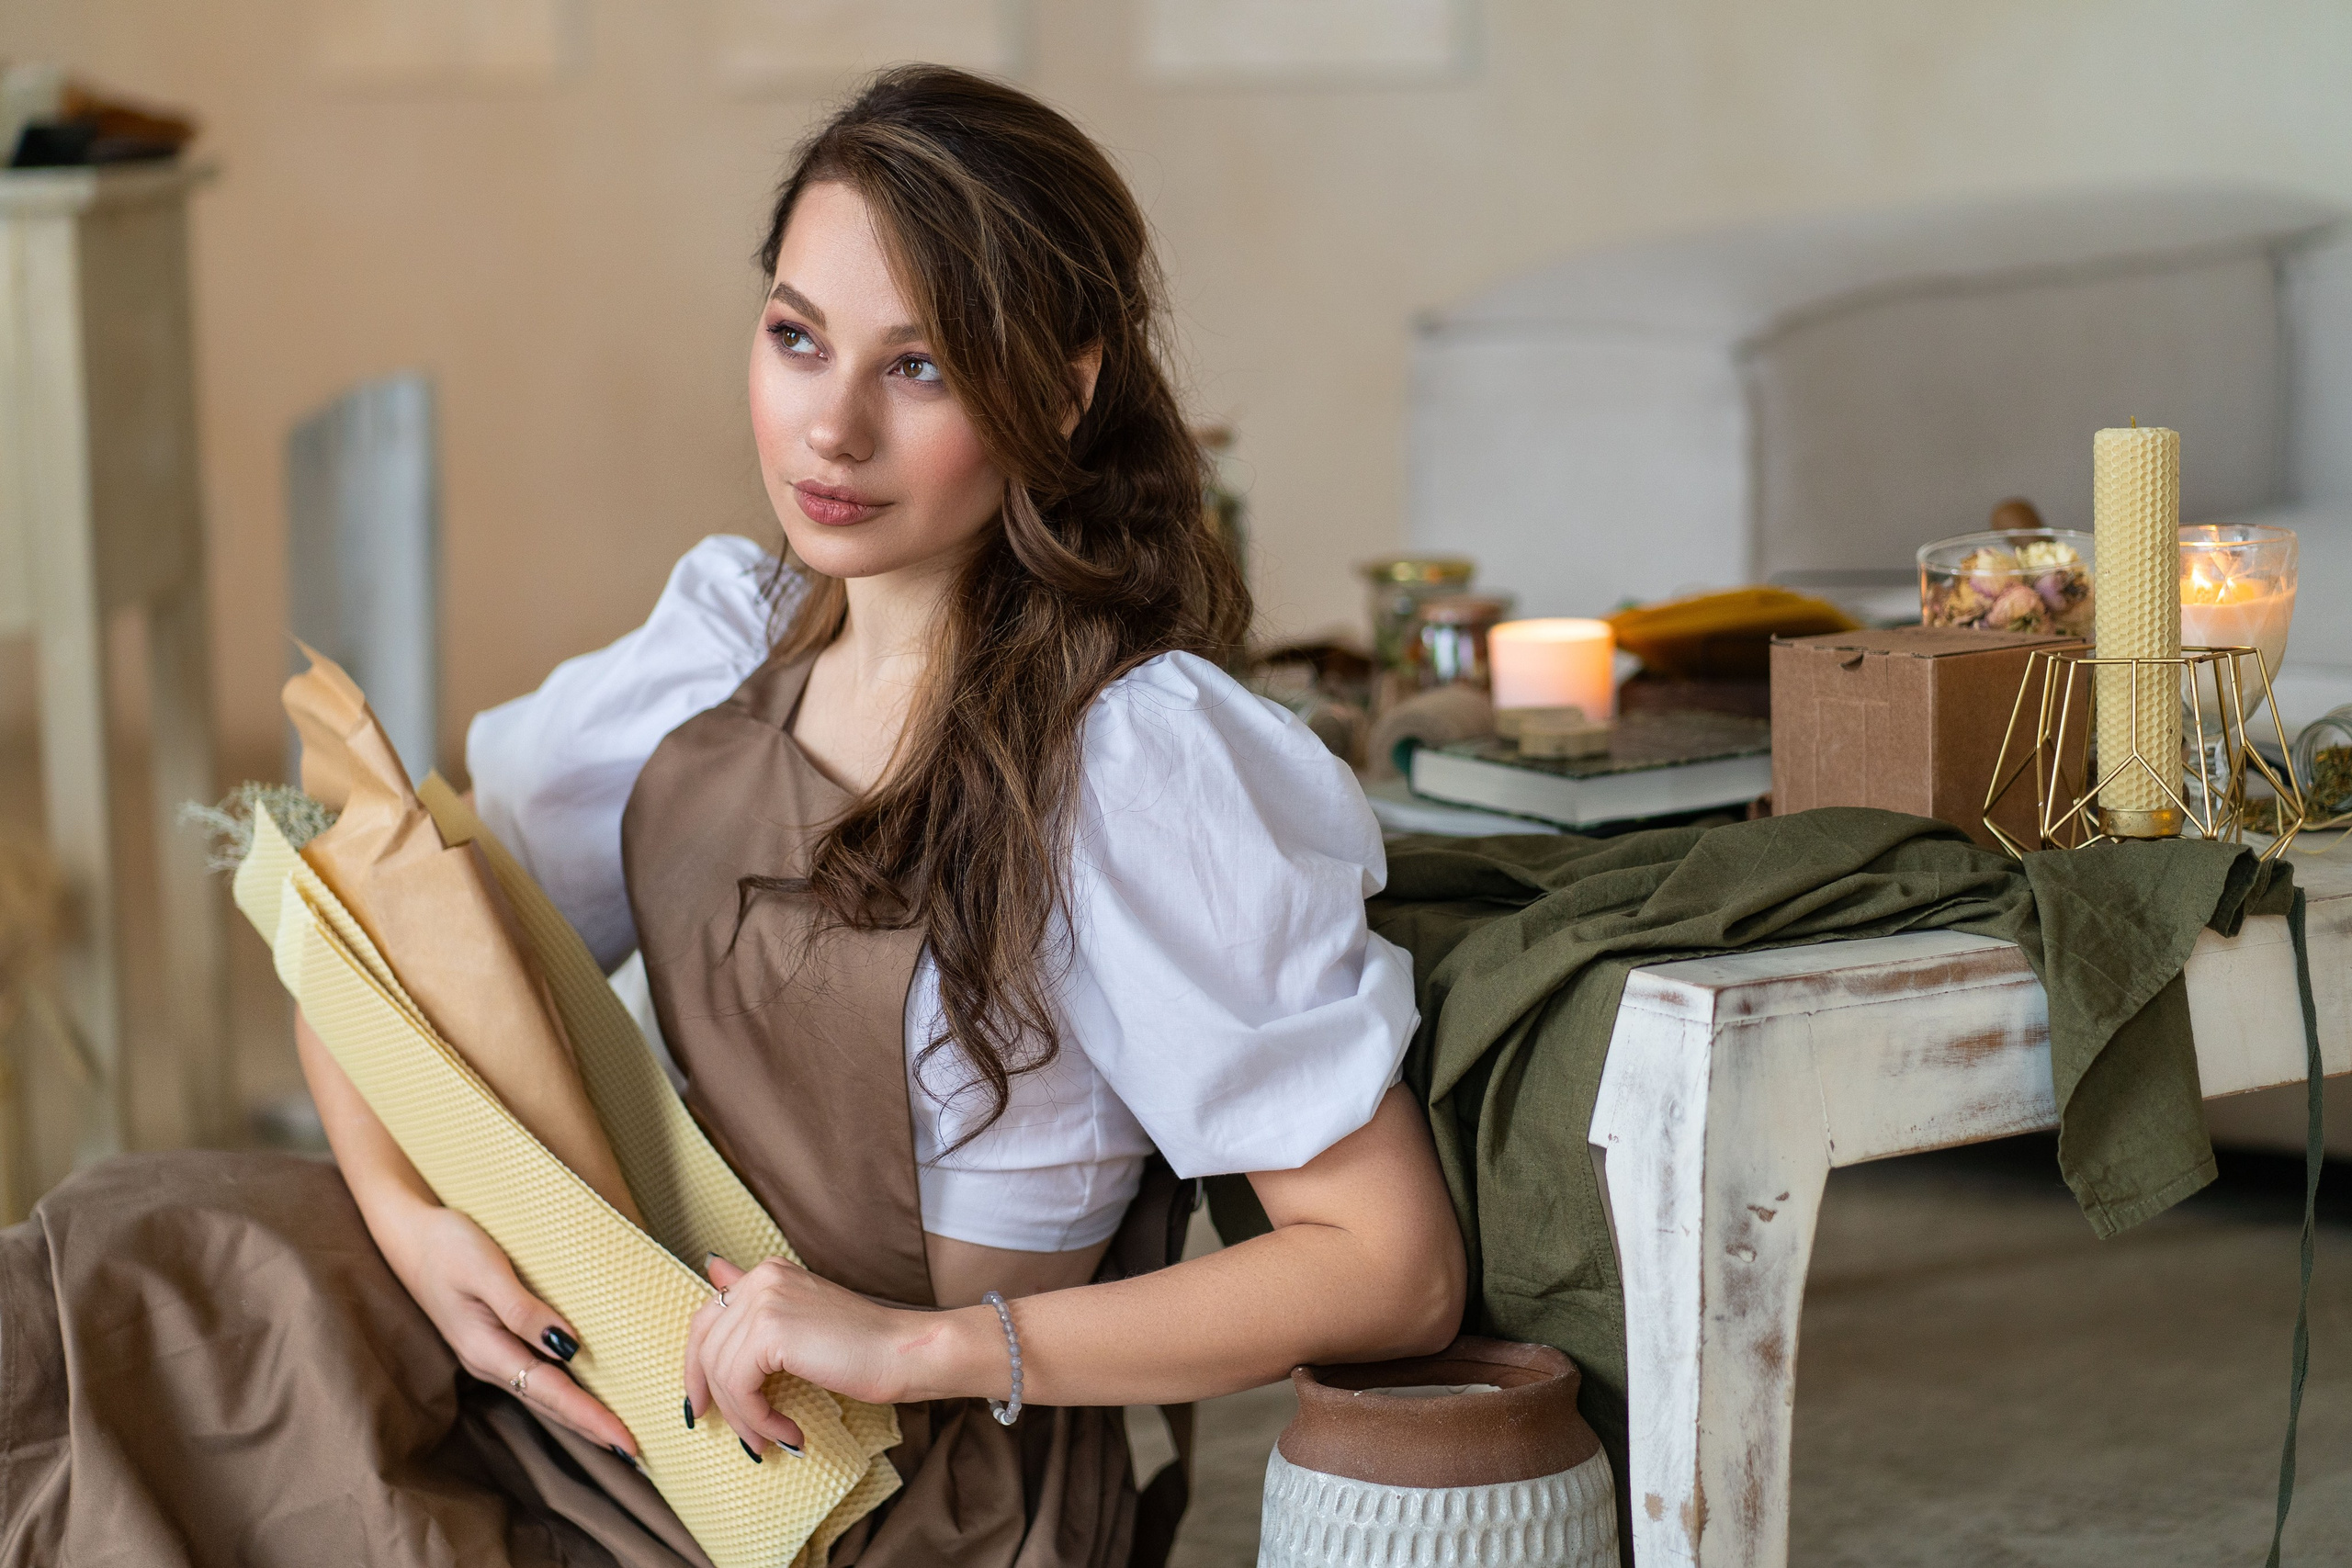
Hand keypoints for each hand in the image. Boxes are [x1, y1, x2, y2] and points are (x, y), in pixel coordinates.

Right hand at [376, 1199, 637, 1457]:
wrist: (409, 1234)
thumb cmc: (448, 1246)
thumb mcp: (485, 1269)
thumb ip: (522, 1309)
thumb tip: (567, 1347)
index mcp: (487, 1349)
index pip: (551, 1392)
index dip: (590, 1418)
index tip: (624, 1441)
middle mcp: (490, 1361)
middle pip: (549, 1404)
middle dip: (591, 1428)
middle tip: (634, 1452)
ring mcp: (491, 1353)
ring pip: (543, 1394)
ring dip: (579, 1415)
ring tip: (615, 1434)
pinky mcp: (495, 1340)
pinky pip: (536, 1376)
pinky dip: (564, 1392)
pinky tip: (582, 1395)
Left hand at [683, 1255, 930, 1458]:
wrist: (902, 1352)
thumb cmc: (862, 1345)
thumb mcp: (800, 1321)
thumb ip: (755, 1306)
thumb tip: (712, 1270)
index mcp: (767, 1272)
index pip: (707, 1319)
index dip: (697, 1367)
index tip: (702, 1404)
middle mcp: (761, 1278)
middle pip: (706, 1347)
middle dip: (715, 1398)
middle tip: (740, 1435)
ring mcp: (764, 1299)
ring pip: (721, 1372)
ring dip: (744, 1418)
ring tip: (770, 1439)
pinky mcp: (770, 1330)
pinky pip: (740, 1387)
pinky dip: (757, 1419)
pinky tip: (786, 1432)